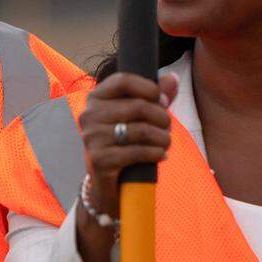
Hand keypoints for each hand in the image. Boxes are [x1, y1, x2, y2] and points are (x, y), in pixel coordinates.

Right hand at [79, 72, 178, 216]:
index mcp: (95, 98)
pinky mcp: (99, 160)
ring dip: (163, 138)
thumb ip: (154, 97)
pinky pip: (137, 152)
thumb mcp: (138, 118)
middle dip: (162, 118)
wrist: (106, 182)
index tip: (163, 100)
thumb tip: (172, 78)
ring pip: (141, 130)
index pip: (123, 80)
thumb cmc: (123, 143)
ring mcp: (92, 138)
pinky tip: (162, 155)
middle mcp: (89, 115)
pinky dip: (156, 153)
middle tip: (168, 128)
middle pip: (138, 106)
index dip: (149, 88)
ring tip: (166, 143)